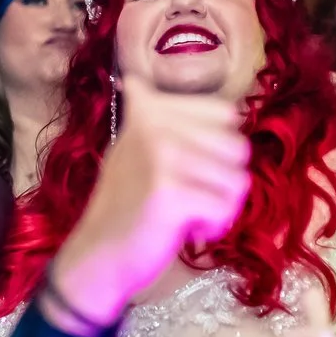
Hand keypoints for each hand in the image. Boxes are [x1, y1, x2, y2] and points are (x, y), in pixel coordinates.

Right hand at [46, 84, 250, 331]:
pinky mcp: (170, 193)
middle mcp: (154, 125)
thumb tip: (132, 80)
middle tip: (190, 194)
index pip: (226, 112)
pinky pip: (226, 207)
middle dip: (224, 179)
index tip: (189, 166)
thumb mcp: (129, 147)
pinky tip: (187, 229)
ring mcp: (161, 157)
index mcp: (149, 109)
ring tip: (188, 211)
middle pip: (238, 146)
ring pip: (237, 179)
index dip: (219, 147)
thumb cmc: (124, 204)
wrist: (97, 256)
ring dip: (221, 205)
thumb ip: (145, 115)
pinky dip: (214, 226)